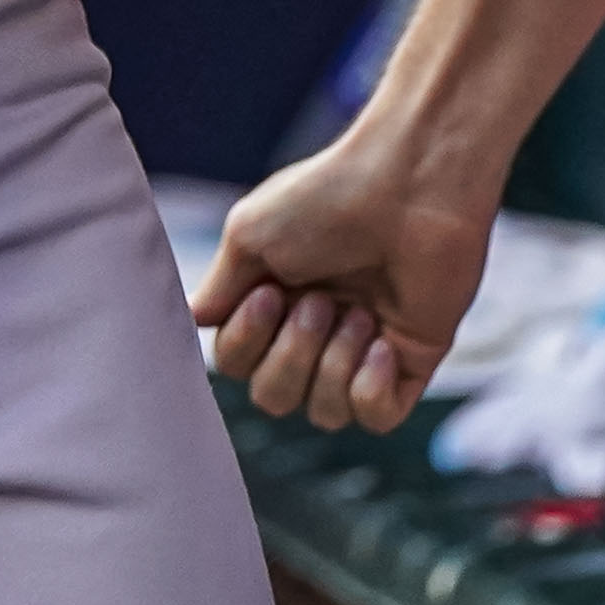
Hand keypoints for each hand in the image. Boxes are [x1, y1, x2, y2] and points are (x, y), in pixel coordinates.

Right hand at [191, 130, 499, 434]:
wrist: (411, 186)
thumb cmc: (327, 198)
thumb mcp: (249, 234)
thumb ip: (219, 289)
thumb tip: (193, 325)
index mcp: (274, 300)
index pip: (237, 364)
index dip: (246, 342)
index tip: (271, 291)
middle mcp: (314, 331)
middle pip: (273, 398)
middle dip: (292, 356)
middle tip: (322, 300)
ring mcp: (362, 350)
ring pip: (323, 413)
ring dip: (333, 364)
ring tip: (360, 313)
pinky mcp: (410, 363)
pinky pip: (376, 418)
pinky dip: (371, 388)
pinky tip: (383, 344)